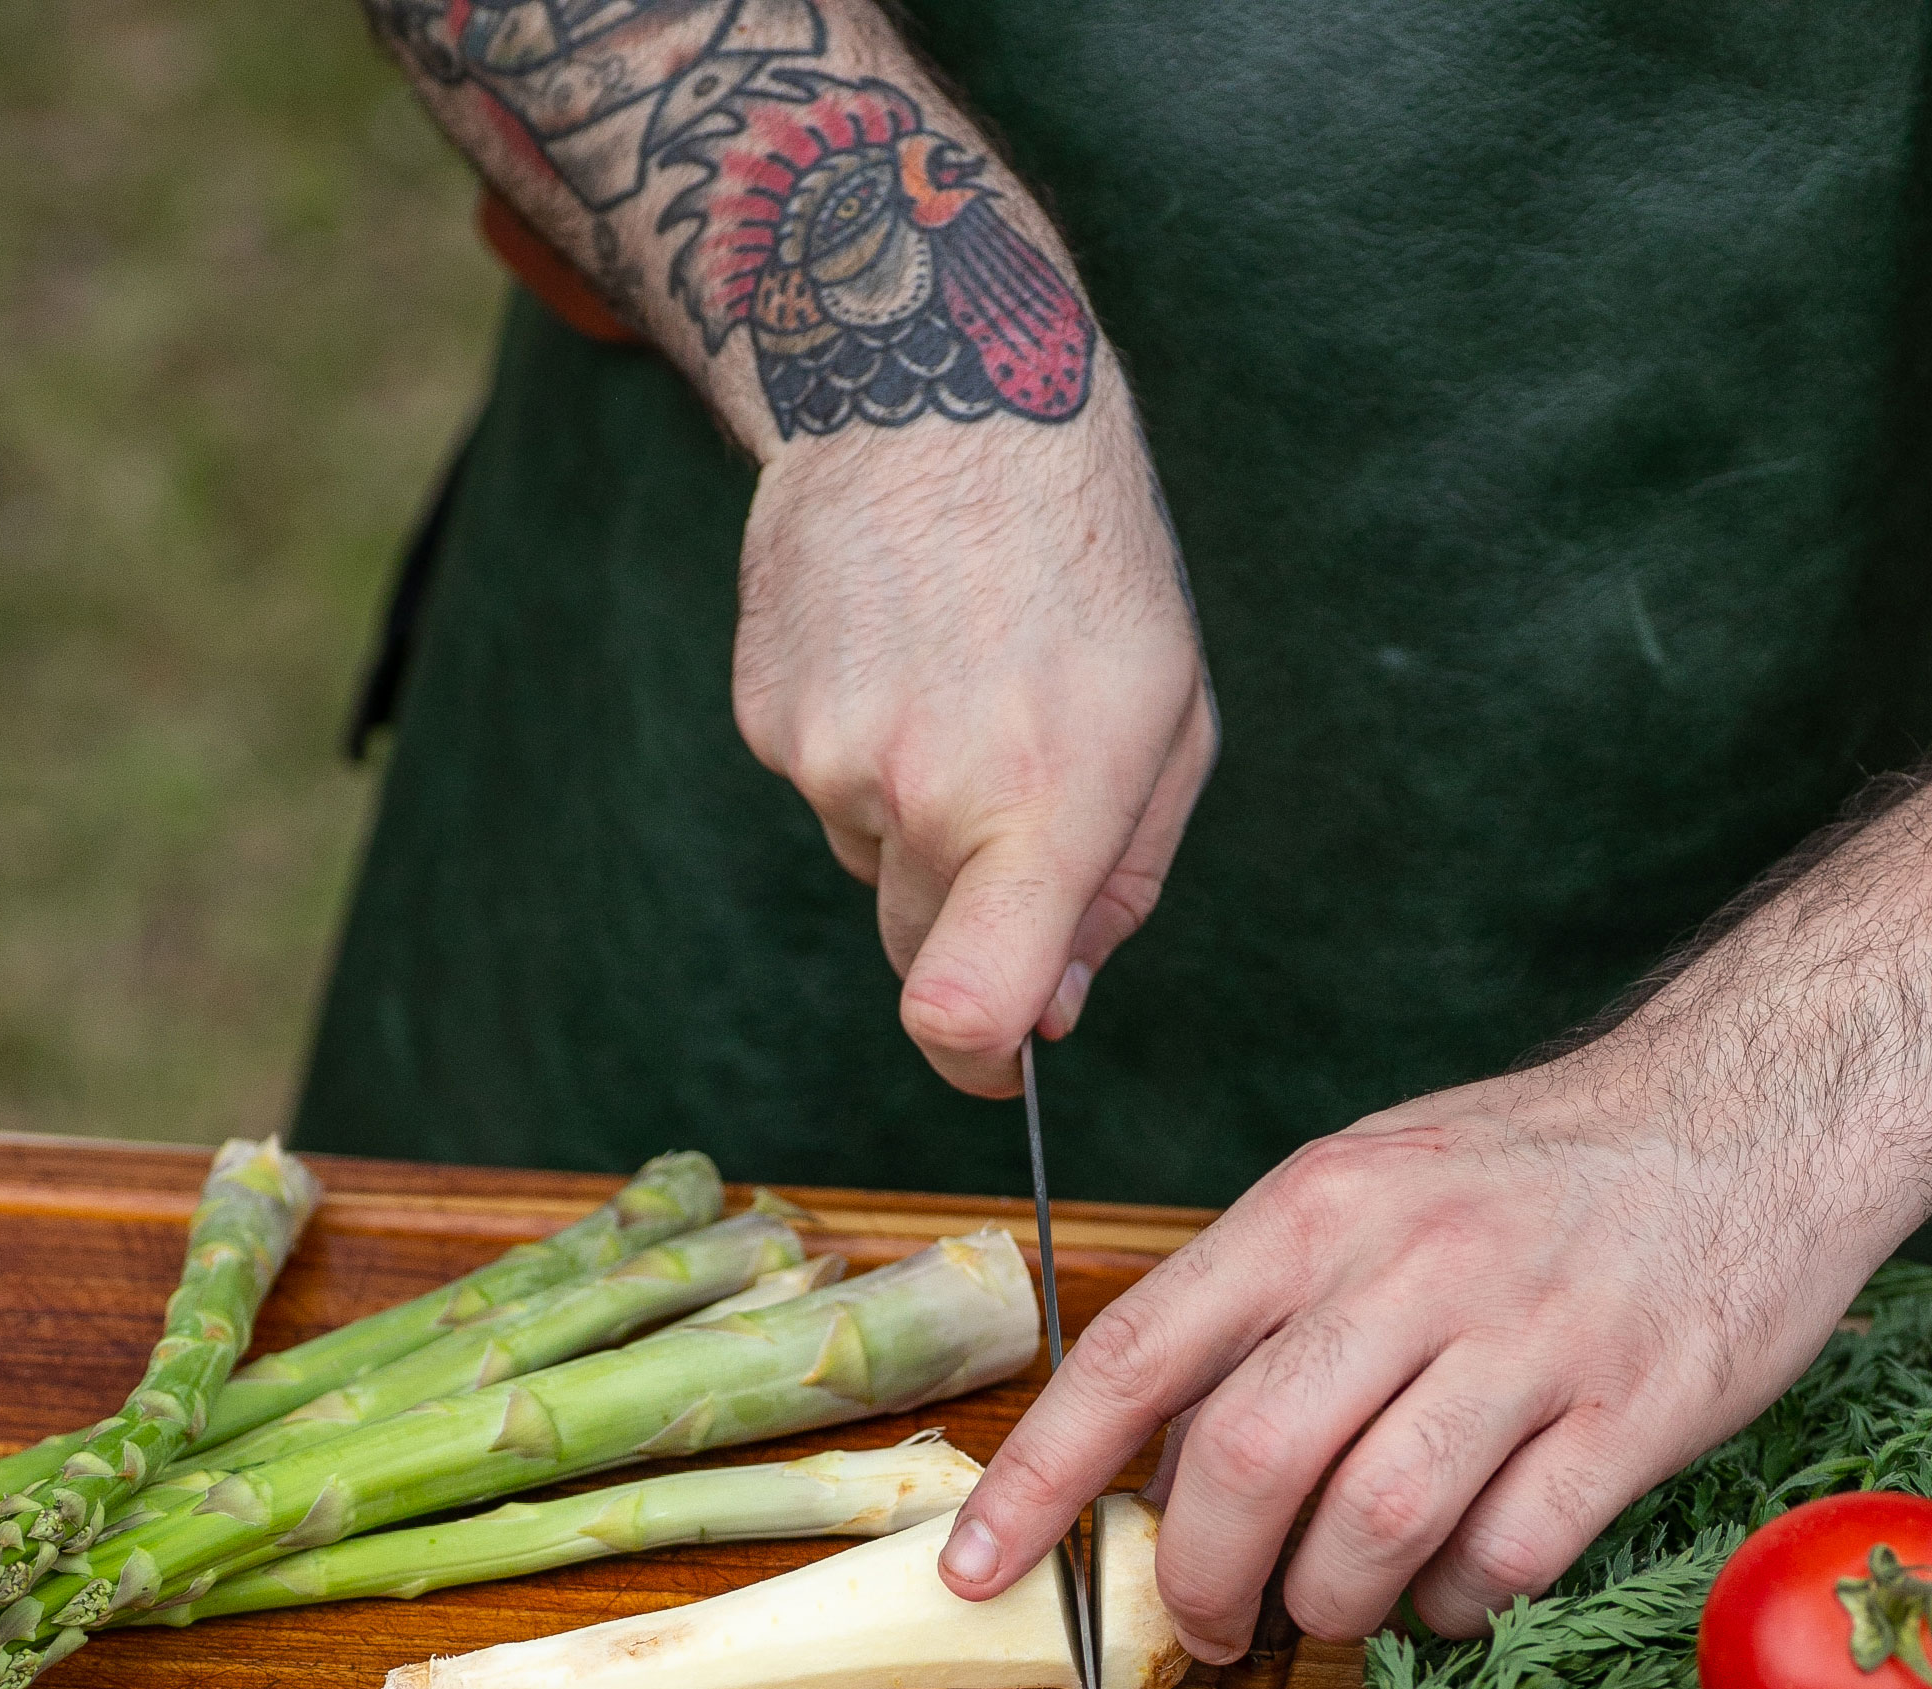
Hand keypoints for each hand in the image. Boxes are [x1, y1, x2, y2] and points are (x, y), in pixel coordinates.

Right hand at [733, 366, 1214, 1099]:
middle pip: (918, 951)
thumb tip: (1052, 1008)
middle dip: (970, 919)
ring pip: (871, 859)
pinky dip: (862, 744)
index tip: (1004, 1060)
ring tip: (962, 677)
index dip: (981, 1065)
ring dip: (918, 812)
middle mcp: (916, 794)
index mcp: (1037, 807)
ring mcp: (823, 753)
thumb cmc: (1089, 556)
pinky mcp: (762, 712)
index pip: (965, 1011)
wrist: (938, 379)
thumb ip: (1119, 886)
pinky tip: (902, 646)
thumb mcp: (1169, 720)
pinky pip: (820, 783)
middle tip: (1016, 800)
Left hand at [939, 742, 1931, 1647]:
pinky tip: (1462, 1582)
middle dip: (1203, 1582)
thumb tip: (1157, 1463)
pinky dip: (1461, 1601)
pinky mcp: (1634, 1410)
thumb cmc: (1538, 1172)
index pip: (1135, 1353)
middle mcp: (1410, 1266)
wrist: (1762, 1104)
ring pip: (1370, 1528)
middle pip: (1245, 1466)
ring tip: (1341, 1603)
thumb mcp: (1373, 1185)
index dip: (1041, 1479)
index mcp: (1318, 1208)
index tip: (977, 1570)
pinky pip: (1506, 1554)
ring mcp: (1528, 1340)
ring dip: (1332, 1603)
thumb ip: (1265, 1309)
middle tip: (1211, 1627)